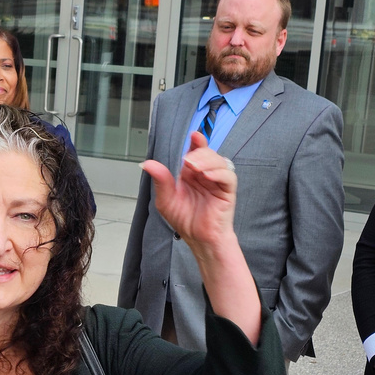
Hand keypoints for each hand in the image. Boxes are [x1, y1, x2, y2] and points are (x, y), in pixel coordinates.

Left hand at [141, 132, 259, 343]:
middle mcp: (205, 175)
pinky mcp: (227, 191)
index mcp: (190, 174)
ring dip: (207, 160)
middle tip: (188, 162)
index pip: (194, 152)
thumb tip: (146, 163)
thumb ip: (160, 181)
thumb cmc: (185, 220)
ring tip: (194, 167)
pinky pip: (228, 176)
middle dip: (199, 153)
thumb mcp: (166, 200)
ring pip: (219, 161)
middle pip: (207, 154)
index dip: (196, 142)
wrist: (199, 239)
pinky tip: (206, 175)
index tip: (193, 135)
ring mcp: (217, 182)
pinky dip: (218, 172)